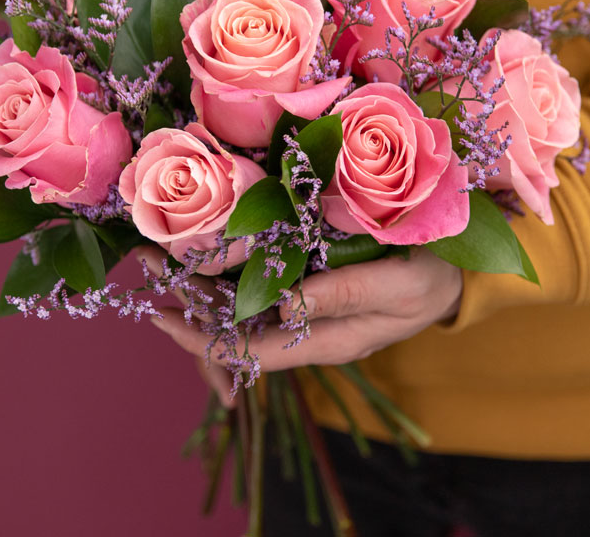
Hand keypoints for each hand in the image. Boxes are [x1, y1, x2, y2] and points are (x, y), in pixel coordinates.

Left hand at [151, 246, 462, 371]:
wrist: (451, 271)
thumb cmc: (429, 279)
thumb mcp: (395, 287)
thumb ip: (344, 296)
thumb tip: (284, 306)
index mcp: (323, 339)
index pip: (250, 350)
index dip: (203, 339)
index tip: (162, 318)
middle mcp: (305, 324)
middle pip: (234, 325)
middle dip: (187, 302)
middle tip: (145, 263)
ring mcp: (304, 302)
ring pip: (240, 302)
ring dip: (199, 280)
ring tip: (159, 252)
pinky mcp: (308, 278)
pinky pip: (258, 281)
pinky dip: (227, 266)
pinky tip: (204, 245)